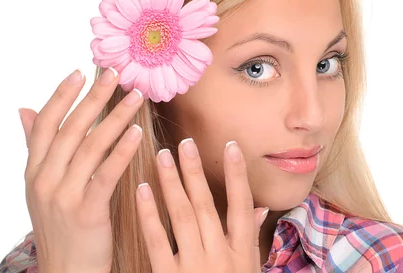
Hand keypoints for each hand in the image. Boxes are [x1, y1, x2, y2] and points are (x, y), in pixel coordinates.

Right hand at [19, 68, 143, 272]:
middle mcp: (45, 179)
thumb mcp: (40, 186)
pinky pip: (106, 174)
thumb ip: (37, 148)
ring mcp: (64, 196)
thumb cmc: (60, 225)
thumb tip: (25, 110)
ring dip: (115, 118)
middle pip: (70, 130)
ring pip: (91, 147)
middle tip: (114, 74)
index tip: (79, 72)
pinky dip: (122, 151)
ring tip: (135, 97)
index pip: (45, 125)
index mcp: (34, 171)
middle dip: (93, 98)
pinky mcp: (87, 212)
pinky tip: (137, 133)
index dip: (61, 96)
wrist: (66, 272)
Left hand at [136, 138, 269, 272]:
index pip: (242, 206)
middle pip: (206, 206)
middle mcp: (219, 256)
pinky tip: (142, 190)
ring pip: (182, 216)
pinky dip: (148, 214)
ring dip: (172, 182)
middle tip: (186, 142)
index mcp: (241, 253)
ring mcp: (193, 267)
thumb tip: (261, 209)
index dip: (237, 175)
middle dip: (195, 171)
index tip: (231, 146)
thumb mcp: (248, 271)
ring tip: (163, 156)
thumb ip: (252, 240)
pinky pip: (156, 241)